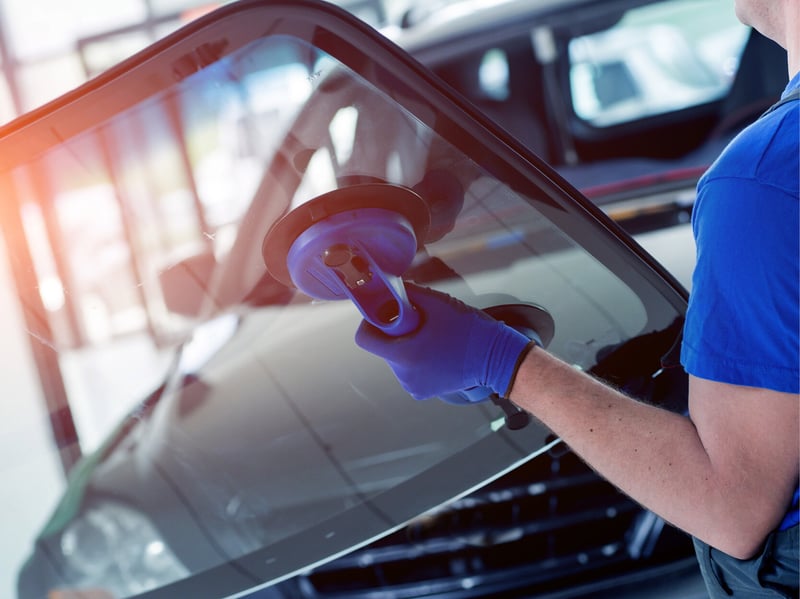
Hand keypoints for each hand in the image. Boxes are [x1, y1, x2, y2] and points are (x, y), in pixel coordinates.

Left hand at [355, 284, 532, 400]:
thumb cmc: (469, 329)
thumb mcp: (435, 302)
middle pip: (382, 348)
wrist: (496, 357)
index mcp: (404, 355)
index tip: (386, 314)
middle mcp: (405, 375)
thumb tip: (385, 285)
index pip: (365, 339)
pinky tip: (436, 351)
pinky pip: (408, 370)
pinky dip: (416, 360)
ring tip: (432, 338)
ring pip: (396, 359)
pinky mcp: (422, 391)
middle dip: (395, 334)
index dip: (371, 323)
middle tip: (419, 324)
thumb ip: (405, 292)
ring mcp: (413, 386)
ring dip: (406, 346)